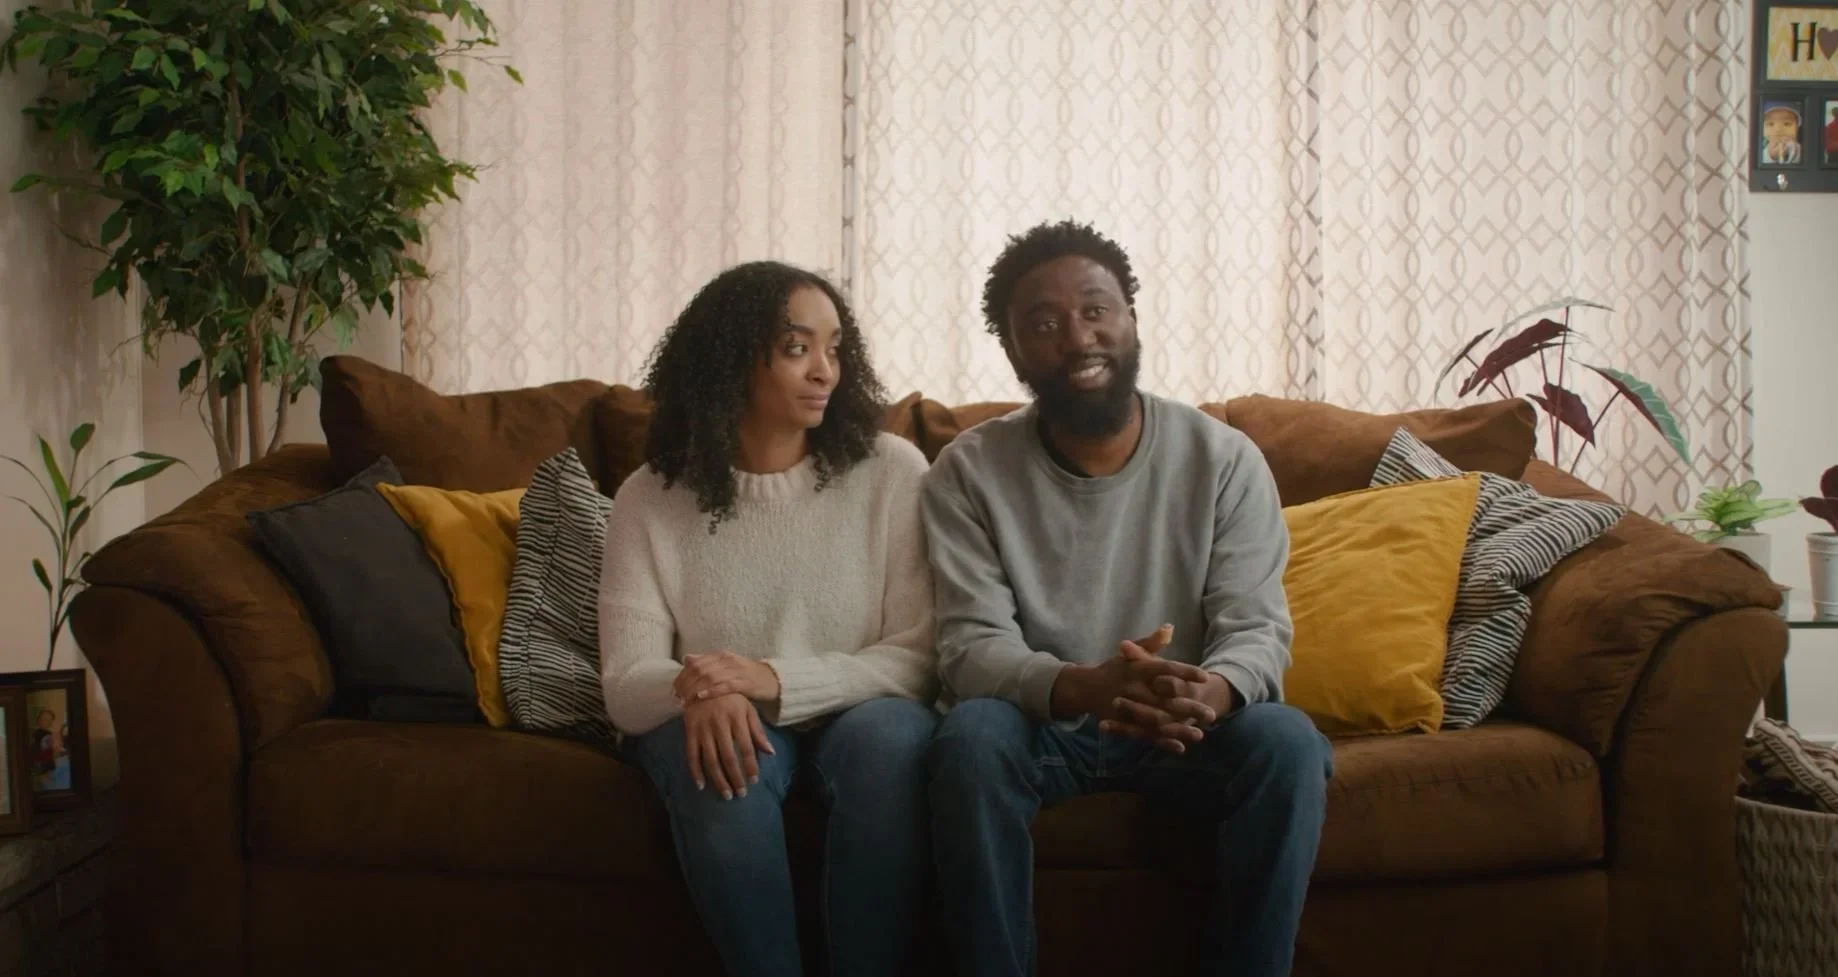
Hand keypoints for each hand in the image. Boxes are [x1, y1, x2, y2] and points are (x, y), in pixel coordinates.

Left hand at [674, 652, 781, 703]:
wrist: (772, 679)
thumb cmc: (746, 675)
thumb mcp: (725, 666)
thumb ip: (707, 663)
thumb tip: (687, 658)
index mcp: (721, 655)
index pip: (695, 663)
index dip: (682, 676)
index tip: (674, 689)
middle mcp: (727, 660)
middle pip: (700, 670)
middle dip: (686, 684)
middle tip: (677, 696)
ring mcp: (737, 671)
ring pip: (710, 677)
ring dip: (694, 689)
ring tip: (685, 700)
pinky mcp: (745, 682)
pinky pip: (725, 686)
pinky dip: (711, 691)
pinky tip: (700, 697)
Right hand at [681, 693, 773, 800]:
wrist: (703, 681)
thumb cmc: (731, 698)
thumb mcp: (748, 709)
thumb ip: (758, 731)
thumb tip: (771, 753)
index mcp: (737, 718)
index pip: (746, 748)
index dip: (750, 766)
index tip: (754, 781)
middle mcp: (720, 724)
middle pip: (728, 757)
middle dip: (735, 778)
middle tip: (741, 794)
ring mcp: (703, 728)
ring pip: (711, 759)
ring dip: (718, 780)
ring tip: (726, 795)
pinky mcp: (690, 730)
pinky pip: (691, 754)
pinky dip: (695, 771)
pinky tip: (701, 785)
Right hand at [1052, 625, 1210, 752]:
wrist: (1085, 689)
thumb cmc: (1114, 669)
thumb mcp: (1130, 654)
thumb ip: (1151, 643)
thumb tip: (1170, 628)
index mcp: (1137, 669)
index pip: (1164, 668)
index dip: (1185, 672)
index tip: (1205, 676)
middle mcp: (1133, 689)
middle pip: (1165, 699)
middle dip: (1189, 707)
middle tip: (1211, 713)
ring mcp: (1129, 709)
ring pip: (1157, 721)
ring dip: (1179, 729)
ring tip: (1200, 733)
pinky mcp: (1125, 724)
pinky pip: (1145, 735)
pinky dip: (1162, 743)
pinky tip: (1180, 748)